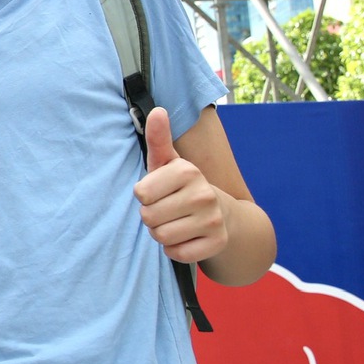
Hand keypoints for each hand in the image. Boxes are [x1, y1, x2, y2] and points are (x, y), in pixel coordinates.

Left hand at [133, 107, 227, 263]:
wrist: (223, 214)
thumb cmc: (183, 186)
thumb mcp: (168, 162)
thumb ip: (158, 138)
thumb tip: (157, 110)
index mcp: (188, 171)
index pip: (141, 193)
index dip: (145, 196)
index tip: (159, 191)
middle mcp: (204, 195)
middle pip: (149, 217)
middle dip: (151, 216)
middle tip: (167, 210)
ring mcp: (213, 220)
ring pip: (161, 237)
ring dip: (161, 234)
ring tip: (175, 222)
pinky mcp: (217, 243)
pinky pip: (177, 253)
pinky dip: (175, 250)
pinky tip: (185, 237)